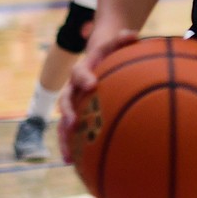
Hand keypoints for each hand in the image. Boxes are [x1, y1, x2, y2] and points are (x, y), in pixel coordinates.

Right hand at [57, 29, 138, 162]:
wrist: (99, 60)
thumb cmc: (111, 54)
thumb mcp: (116, 44)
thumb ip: (123, 39)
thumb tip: (133, 34)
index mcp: (83, 70)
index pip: (79, 72)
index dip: (84, 77)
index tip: (92, 83)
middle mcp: (74, 88)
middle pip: (65, 100)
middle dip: (68, 112)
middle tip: (72, 122)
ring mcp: (73, 104)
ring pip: (64, 122)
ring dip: (65, 138)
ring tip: (68, 155)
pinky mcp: (77, 117)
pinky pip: (72, 133)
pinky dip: (71, 146)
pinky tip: (75, 163)